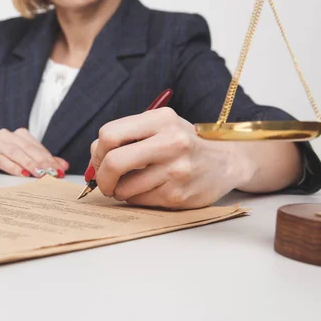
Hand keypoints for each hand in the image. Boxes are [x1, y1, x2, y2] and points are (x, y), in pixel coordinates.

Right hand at [0, 128, 68, 177]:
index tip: (60, 171)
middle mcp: (6, 136)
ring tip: (39, 174)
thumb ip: (46, 164)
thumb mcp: (29, 164)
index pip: (37, 147)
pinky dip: (12, 167)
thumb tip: (63, 166)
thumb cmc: (8, 166)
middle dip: (42, 162)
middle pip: (27, 148)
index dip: (50, 159)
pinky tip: (22, 174)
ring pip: (14, 152)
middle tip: (52, 174)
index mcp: (19, 135)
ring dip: (29, 164)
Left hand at [87, 107, 256, 208]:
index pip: (109, 135)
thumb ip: (127, 136)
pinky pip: (139, 200)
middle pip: (114, 162)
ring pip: (124, 187)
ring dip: (119, 190)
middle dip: (101, 177)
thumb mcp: (160, 127)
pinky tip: (150, 189)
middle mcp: (171, 142)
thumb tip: (93, 160)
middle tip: (104, 182)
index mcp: (161, 120)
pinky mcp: (178, 195)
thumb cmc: (184, 144)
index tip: (100, 161)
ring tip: (131, 185)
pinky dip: (136, 198)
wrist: (226, 162)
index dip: (97, 153)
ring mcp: (176, 170)